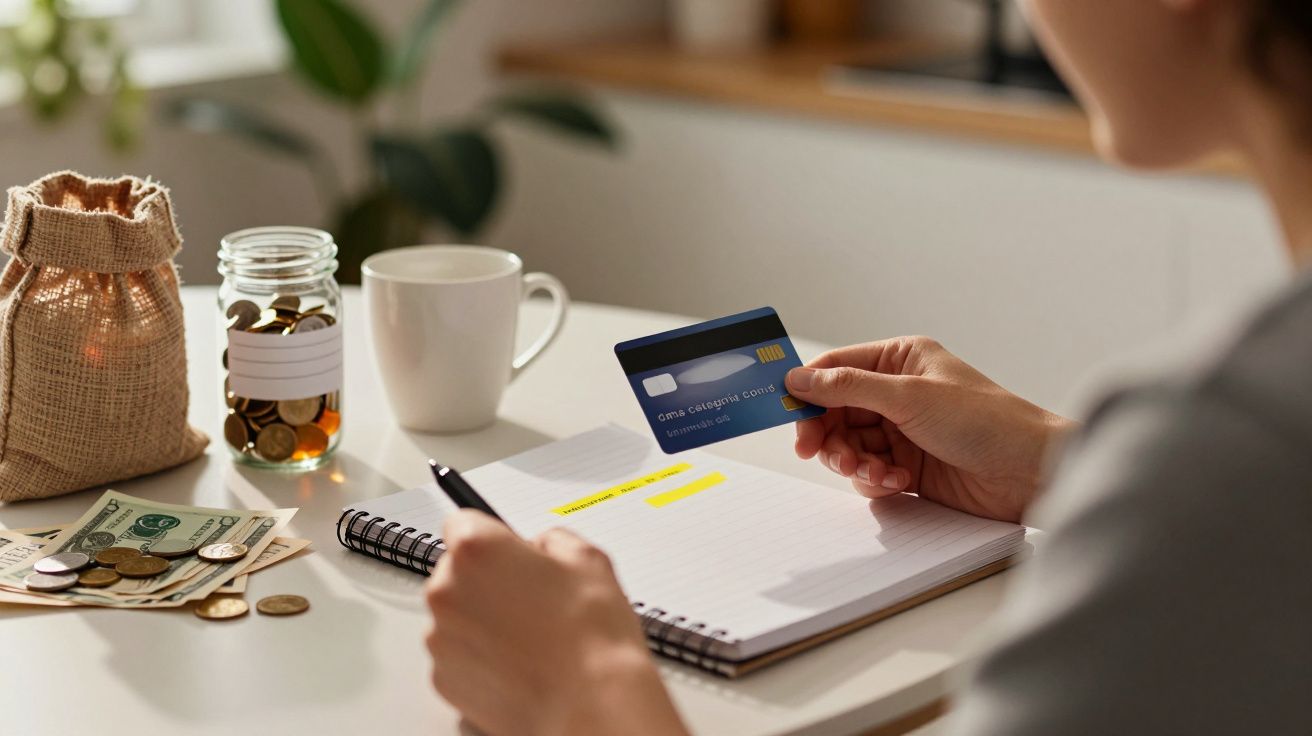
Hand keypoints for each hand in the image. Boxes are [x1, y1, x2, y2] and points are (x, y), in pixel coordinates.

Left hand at [425, 511, 688, 735]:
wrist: (589, 705)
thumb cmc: (590, 637)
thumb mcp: (588, 558)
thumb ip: (552, 540)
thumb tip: (542, 548)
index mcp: (476, 549)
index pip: (462, 520)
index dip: (493, 535)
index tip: (507, 548)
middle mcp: (447, 590)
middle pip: (456, 570)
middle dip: (488, 579)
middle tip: (532, 598)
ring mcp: (441, 638)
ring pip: (457, 614)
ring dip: (482, 619)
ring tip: (531, 636)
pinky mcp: (443, 679)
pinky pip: (457, 654)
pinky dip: (479, 656)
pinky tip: (519, 662)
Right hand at [785, 337, 1073, 522]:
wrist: (1030, 472)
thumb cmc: (987, 422)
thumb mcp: (910, 397)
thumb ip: (848, 387)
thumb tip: (799, 378)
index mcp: (901, 360)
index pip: (837, 368)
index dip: (808, 390)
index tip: (788, 412)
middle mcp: (898, 393)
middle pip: (835, 412)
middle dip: (829, 436)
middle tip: (823, 454)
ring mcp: (903, 431)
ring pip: (850, 446)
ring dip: (854, 462)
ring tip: (876, 473)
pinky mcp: (910, 467)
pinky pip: (870, 473)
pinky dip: (876, 480)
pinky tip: (899, 482)